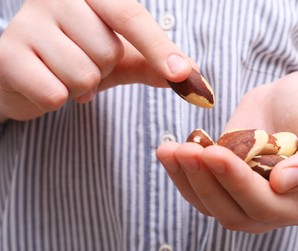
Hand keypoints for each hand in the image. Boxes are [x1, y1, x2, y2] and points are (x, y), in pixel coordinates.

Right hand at [0, 0, 192, 121]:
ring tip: (64, 74)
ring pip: (83, 75)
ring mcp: (27, 24)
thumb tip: (193, 76)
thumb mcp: (119, 57)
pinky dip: (57, 99)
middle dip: (102, 70)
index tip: (182, 74)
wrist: (25, 74)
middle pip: (108, 52)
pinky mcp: (6, 55)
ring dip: (81, 87)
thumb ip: (154, 62)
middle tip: (82, 63)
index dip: (159, 49)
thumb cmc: (76, 58)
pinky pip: (55, 93)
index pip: (131, 17)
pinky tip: (46, 85)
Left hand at [156, 71, 297, 232]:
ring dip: (188, 180)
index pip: (267, 205)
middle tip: (187, 151)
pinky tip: (169, 152)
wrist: (296, 100)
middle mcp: (274, 209)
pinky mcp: (225, 183)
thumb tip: (284, 184)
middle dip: (207, 182)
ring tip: (172, 150)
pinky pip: (199, 189)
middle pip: (234, 212)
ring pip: (211, 205)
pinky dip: (181, 174)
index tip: (216, 154)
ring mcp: (246, 198)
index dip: (239, 183)